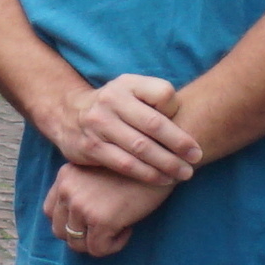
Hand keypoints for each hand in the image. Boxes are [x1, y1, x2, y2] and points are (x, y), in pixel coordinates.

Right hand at [39, 69, 199, 189]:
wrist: (67, 115)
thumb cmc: (114, 105)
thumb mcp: (131, 90)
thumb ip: (156, 99)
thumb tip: (182, 121)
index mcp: (126, 84)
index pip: (162, 94)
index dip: (178, 110)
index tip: (190, 126)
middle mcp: (110, 101)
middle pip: (154, 125)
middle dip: (180, 145)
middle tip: (197, 158)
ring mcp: (98, 125)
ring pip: (141, 148)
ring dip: (167, 164)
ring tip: (185, 173)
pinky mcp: (90, 148)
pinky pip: (125, 165)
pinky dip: (148, 174)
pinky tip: (163, 179)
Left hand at [39, 156, 179, 259]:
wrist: (160, 163)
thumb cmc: (134, 170)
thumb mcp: (97, 173)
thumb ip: (80, 190)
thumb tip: (76, 222)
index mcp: (64, 176)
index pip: (50, 211)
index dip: (71, 221)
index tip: (93, 218)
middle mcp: (66, 189)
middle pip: (59, 230)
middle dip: (81, 235)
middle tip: (105, 229)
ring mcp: (81, 205)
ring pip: (76, 243)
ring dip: (97, 242)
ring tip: (118, 228)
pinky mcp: (100, 220)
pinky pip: (98, 249)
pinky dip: (112, 246)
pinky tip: (127, 229)